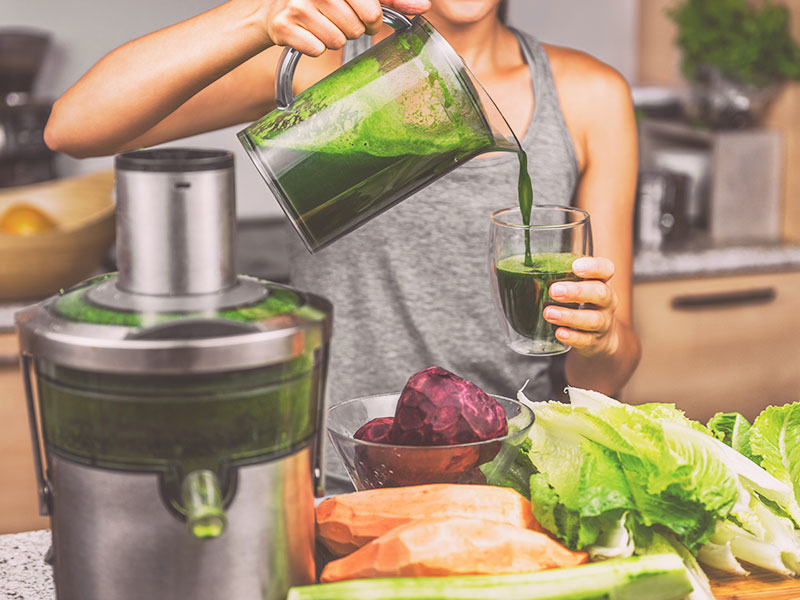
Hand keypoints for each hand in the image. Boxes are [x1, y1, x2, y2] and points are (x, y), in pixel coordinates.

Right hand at [263, 0, 430, 55]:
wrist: (279, 11)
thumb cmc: (325, 3)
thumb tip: (424, 6)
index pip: (372, 9)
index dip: (372, 18)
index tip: (365, 17)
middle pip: (356, 28)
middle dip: (353, 30)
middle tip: (341, 22)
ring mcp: (298, 6)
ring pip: (337, 41)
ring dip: (334, 39)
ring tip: (323, 26)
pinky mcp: (284, 26)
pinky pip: (317, 49)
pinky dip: (316, 47)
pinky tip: (309, 35)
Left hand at [542, 257, 619, 357]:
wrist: (599, 338)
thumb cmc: (581, 304)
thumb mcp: (575, 288)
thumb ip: (559, 278)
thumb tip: (527, 272)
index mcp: (601, 281)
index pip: (606, 269)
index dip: (594, 267)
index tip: (575, 266)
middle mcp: (607, 301)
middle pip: (600, 293)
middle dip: (576, 291)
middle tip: (554, 291)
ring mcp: (603, 322)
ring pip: (593, 319)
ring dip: (569, 316)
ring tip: (548, 313)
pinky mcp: (595, 342)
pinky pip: (586, 340)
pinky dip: (572, 337)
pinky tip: (559, 333)